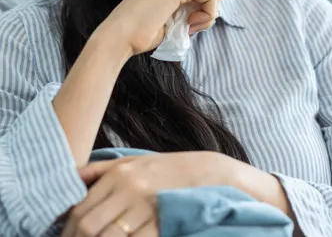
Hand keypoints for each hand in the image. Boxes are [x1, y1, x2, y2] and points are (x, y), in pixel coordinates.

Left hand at [62, 152, 239, 236]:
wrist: (206, 172)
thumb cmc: (165, 168)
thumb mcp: (133, 160)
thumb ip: (100, 169)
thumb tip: (71, 178)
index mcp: (119, 173)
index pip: (80, 208)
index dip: (66, 231)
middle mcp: (129, 188)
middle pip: (88, 225)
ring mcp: (146, 206)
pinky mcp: (162, 221)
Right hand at [96, 0, 219, 56]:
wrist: (118, 38)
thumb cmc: (140, 33)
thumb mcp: (168, 14)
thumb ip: (187, 5)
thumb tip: (216, 6)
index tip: (193, 11)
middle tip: (197, 17)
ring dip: (211, 3)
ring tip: (194, 23)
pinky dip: (209, 12)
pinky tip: (191, 24)